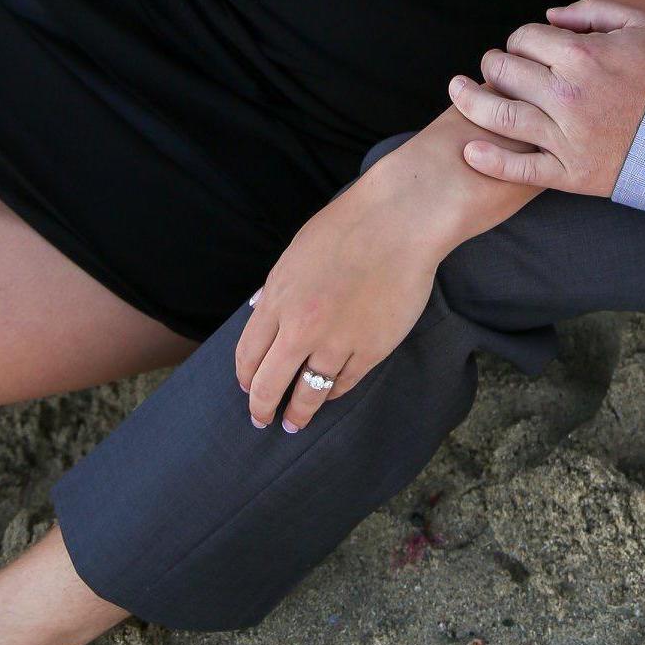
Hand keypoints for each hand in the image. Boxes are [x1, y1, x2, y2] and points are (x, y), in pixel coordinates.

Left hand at [234, 162, 441, 433]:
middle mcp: (300, 327)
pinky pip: (343, 384)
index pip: (248, 355)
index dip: (245, 378)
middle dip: (261, 407)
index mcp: (278, 299)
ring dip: (298, 413)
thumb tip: (260, 310)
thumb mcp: (297, 252)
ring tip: (294, 423)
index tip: (247, 389)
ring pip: (307, 394)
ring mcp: (336, 342)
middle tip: (262, 419)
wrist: (399, 221)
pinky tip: (329, 394)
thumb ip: (278, 288)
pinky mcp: (370, 350)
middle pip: (268, 384)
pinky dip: (333, 392)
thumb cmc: (349, 226)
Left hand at [448, 0, 644, 195]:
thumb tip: (548, 16)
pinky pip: (520, 169)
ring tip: (458, 91)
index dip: (519, 39)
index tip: (525, 46)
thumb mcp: (638, 25)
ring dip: (471, 99)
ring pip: (500, 115)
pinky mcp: (569, 173)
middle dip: (494, 63)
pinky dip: (490, 160)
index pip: (524, 38)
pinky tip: (469, 149)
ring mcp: (566, 137)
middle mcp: (567, 95)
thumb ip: (590, 12)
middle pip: (505, 71)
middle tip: (494, 65)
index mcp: (581, 56)